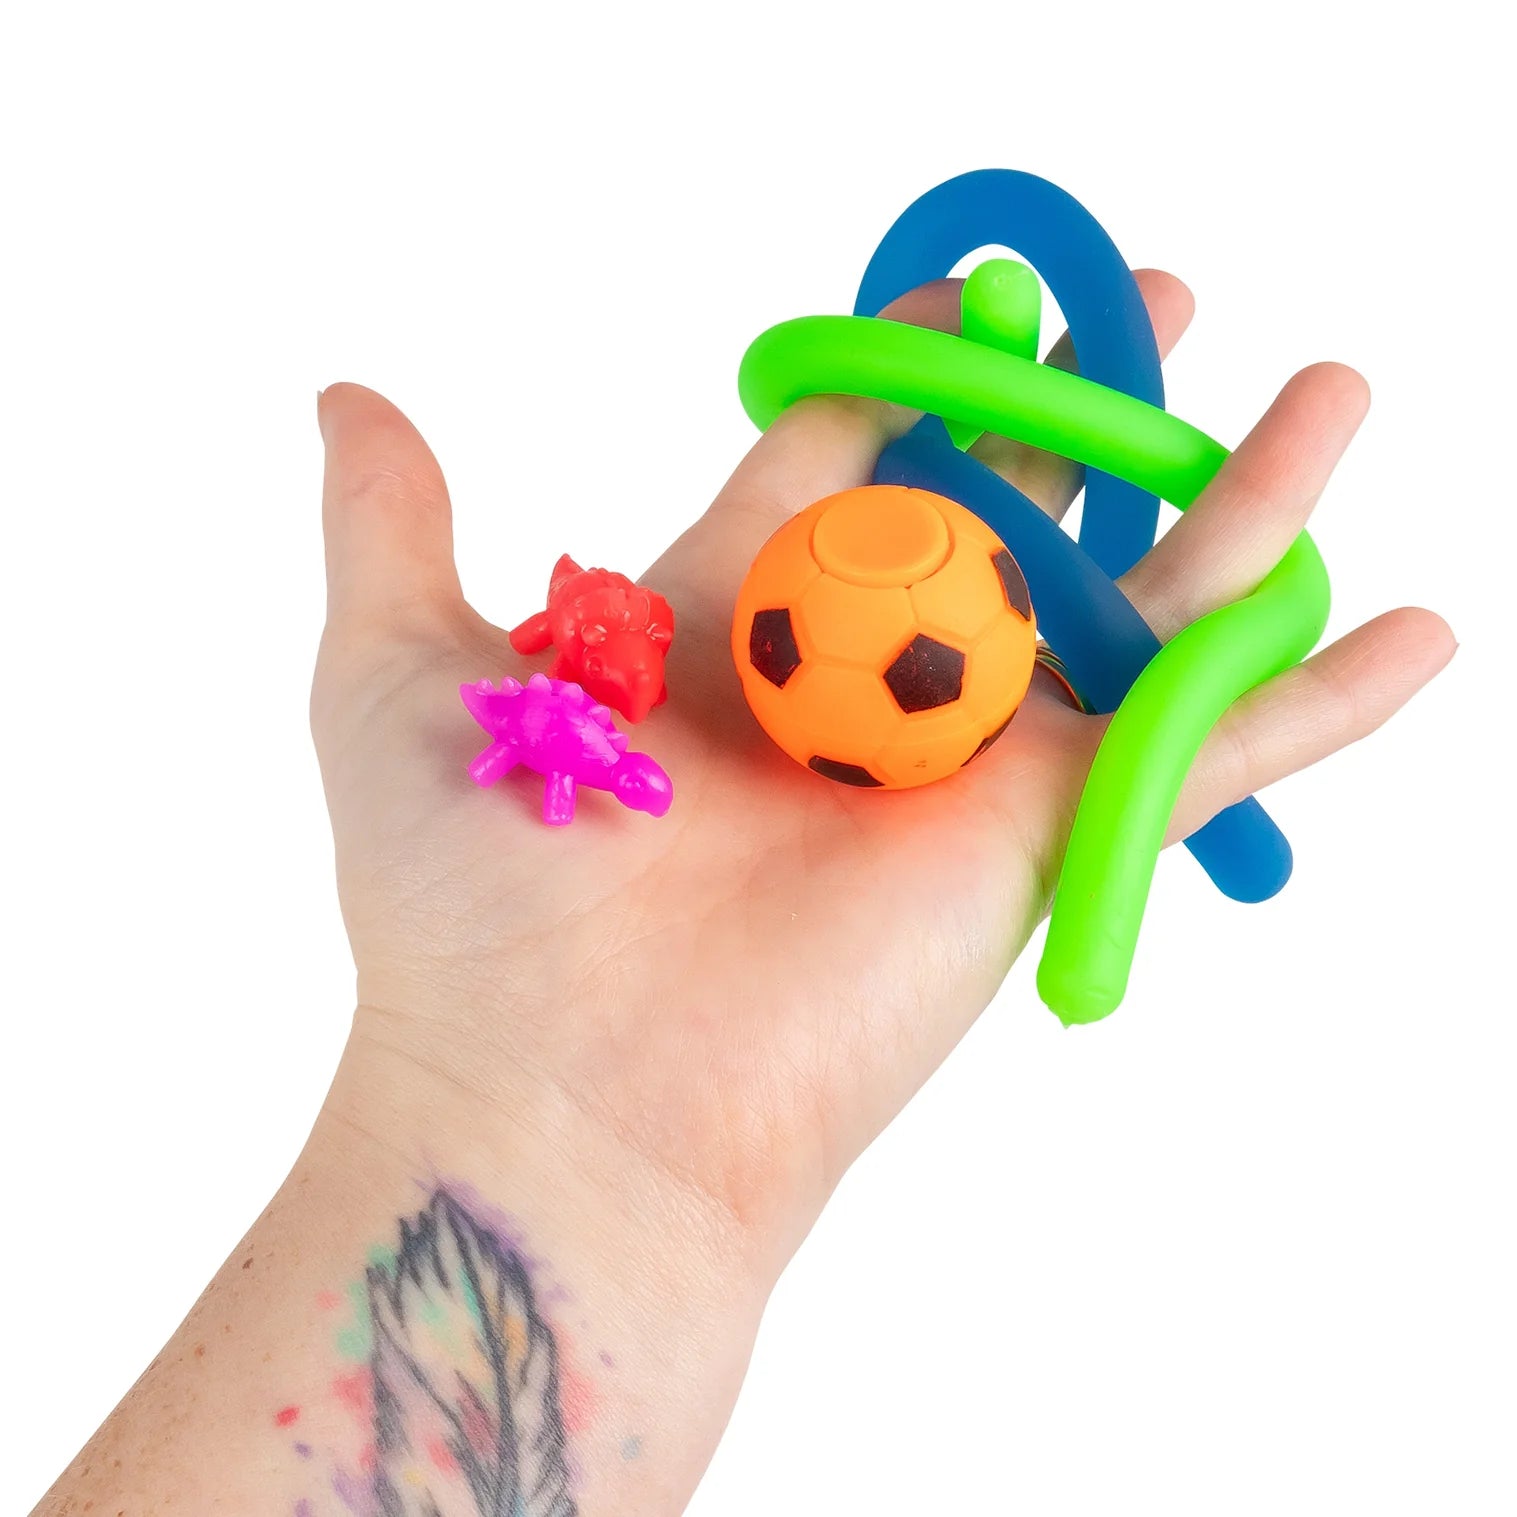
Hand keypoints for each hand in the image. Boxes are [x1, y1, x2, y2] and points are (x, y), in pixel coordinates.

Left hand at [311, 273, 1452, 1282]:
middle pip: (1008, 503)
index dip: (906, 361)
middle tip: (1161, 300)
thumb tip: (346, 392)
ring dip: (1240, 506)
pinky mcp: (1044, 836)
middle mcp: (862, 677)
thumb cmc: (464, 895)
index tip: (969, 282)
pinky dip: (1316, 695)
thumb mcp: (399, 672)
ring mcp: (966, 756)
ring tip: (1326, 397)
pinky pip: (1210, 749)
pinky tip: (1411, 626)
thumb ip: (393, 524)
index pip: (845, 452)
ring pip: (1134, 604)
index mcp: (730, 620)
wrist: (563, 1096)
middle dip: (1086, 403)